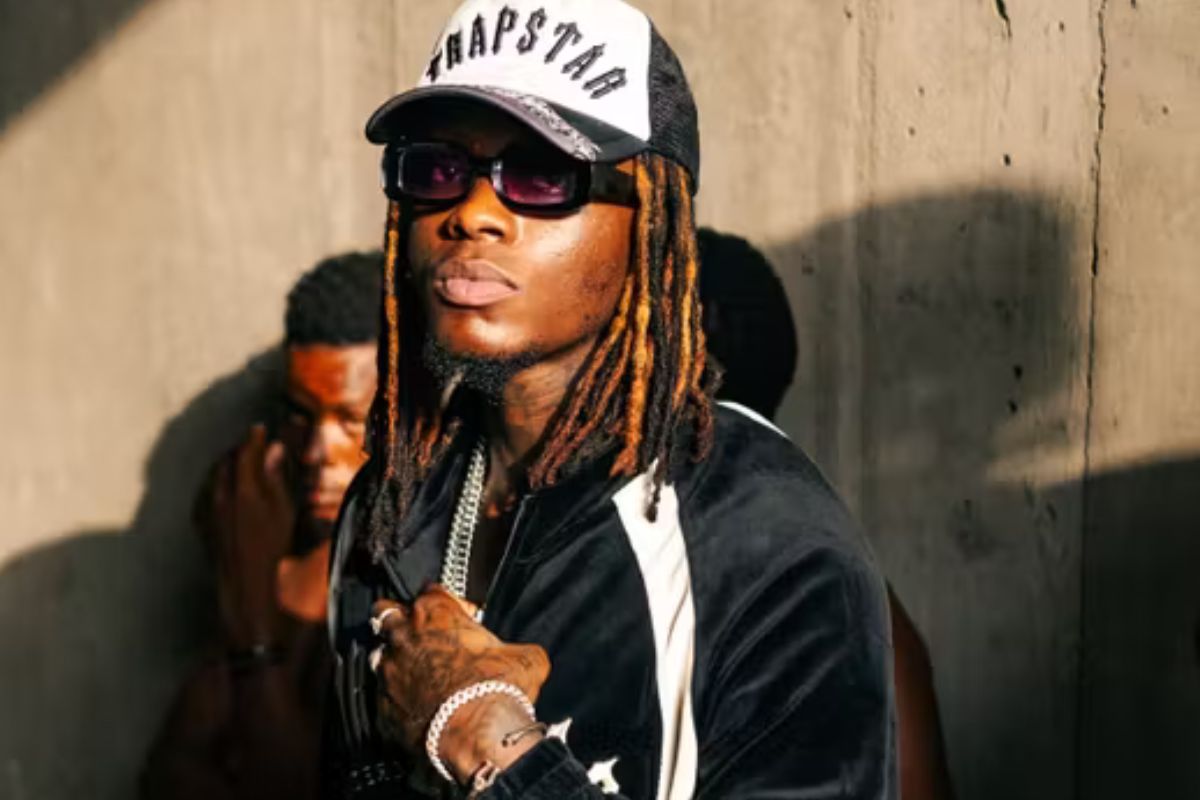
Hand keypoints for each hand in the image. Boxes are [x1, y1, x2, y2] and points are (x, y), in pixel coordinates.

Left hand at [201, 425, 295, 648]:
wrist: (250, 594)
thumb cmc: (277, 556)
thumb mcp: (286, 514)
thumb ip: (277, 480)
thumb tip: (274, 451)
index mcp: (245, 492)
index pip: (246, 454)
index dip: (253, 438)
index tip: (260, 428)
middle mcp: (221, 499)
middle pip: (226, 462)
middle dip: (239, 450)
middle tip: (253, 444)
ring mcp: (208, 514)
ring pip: (212, 477)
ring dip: (226, 465)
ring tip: (240, 462)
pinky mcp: (203, 528)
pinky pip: (204, 494)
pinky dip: (214, 483)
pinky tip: (223, 489)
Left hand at [372, 587, 550, 780]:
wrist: (477, 734)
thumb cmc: (498, 688)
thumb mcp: (526, 658)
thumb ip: (517, 647)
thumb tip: (527, 655)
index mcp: (436, 612)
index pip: (431, 590)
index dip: (448, 603)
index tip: (463, 618)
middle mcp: (405, 635)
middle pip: (387, 612)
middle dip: (401, 620)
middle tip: (423, 635)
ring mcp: (389, 671)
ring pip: (379, 653)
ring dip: (396, 659)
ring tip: (417, 673)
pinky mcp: (382, 706)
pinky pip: (383, 695)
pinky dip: (397, 697)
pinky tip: (417, 706)